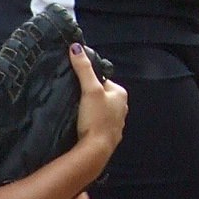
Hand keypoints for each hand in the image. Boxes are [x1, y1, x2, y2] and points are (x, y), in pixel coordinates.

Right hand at [70, 43, 127, 173]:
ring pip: (99, 109)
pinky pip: (98, 123)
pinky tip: (82, 125)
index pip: (102, 80)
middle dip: (89, 97)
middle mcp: (122, 107)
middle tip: (75, 101)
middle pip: (100, 95)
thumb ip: (83, 69)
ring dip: (89, 110)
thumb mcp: (90, 90)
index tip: (77, 87)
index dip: (88, 82)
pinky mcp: (109, 135)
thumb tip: (76, 47)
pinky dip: (91, 122)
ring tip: (77, 114)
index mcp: (121, 94)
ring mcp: (117, 122)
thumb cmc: (96, 118)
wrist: (96, 150)